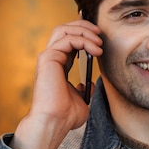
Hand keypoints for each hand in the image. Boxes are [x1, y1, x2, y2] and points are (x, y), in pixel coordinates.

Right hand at [12, 19, 102, 148]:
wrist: (55, 122)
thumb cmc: (65, 115)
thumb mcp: (81, 100)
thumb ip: (84, 90)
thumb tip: (88, 85)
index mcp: (58, 66)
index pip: (68, 40)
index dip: (83, 34)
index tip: (100, 38)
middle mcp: (51, 59)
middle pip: (64, 29)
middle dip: (83, 27)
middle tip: (100, 33)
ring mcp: (48, 57)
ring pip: (63, 29)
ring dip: (84, 31)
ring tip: (99, 41)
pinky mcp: (48, 58)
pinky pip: (67, 39)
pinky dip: (83, 40)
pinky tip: (95, 50)